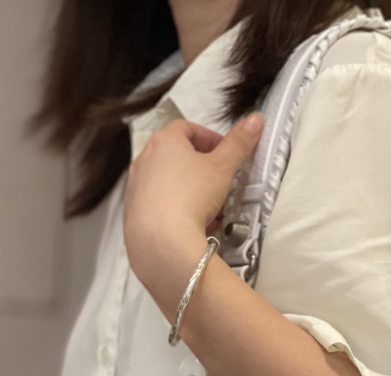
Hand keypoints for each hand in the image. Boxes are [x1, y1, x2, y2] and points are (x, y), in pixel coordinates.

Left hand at [123, 113, 264, 294]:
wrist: (161, 239)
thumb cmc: (190, 196)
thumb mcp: (223, 167)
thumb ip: (239, 143)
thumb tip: (256, 120)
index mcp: (164, 141)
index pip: (187, 128)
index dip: (210, 138)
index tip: (226, 152)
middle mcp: (146, 159)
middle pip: (178, 155)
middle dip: (203, 168)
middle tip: (222, 181)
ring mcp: (137, 185)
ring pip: (171, 181)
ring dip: (193, 190)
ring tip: (213, 208)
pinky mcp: (134, 210)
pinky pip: (162, 203)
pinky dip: (180, 208)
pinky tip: (197, 223)